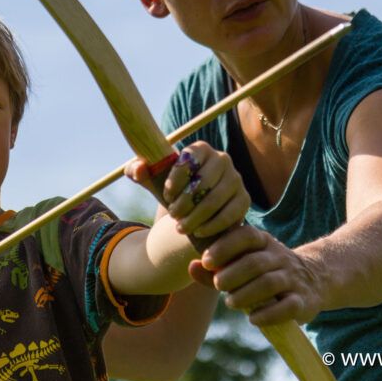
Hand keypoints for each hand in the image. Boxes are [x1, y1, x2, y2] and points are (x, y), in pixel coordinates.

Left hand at [126, 142, 249, 238]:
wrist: (193, 209)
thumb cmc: (172, 190)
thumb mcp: (153, 181)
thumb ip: (137, 171)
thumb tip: (138, 169)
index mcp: (200, 149)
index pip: (189, 159)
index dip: (175, 179)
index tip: (166, 195)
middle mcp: (222, 159)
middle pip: (203, 181)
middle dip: (184, 202)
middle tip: (173, 215)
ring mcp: (236, 179)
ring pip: (215, 199)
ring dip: (195, 216)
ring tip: (181, 227)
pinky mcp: (244, 199)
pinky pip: (230, 213)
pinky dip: (213, 225)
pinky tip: (199, 232)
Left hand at [195, 226, 324, 326]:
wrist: (316, 278)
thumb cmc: (267, 271)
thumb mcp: (245, 261)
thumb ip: (218, 265)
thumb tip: (191, 267)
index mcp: (264, 242)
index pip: (246, 236)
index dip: (225, 246)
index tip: (206, 260)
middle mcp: (280, 258)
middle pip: (255, 263)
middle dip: (232, 274)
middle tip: (217, 285)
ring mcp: (293, 279)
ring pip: (269, 283)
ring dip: (246, 294)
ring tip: (231, 303)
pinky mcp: (303, 302)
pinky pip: (287, 307)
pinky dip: (268, 314)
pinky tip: (253, 319)